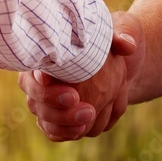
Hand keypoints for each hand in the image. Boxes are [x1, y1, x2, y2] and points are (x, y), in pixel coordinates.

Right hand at [19, 11, 144, 140]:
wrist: (126, 65)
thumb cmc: (119, 38)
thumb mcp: (126, 28)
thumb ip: (125, 33)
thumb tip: (127, 45)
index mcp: (52, 49)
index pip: (34, 63)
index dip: (40, 75)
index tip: (53, 79)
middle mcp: (42, 76)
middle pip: (35, 96)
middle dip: (52, 101)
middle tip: (75, 99)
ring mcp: (47, 99)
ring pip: (44, 117)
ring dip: (63, 121)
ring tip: (88, 115)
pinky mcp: (58, 116)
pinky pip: (52, 130)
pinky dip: (65, 132)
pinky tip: (81, 129)